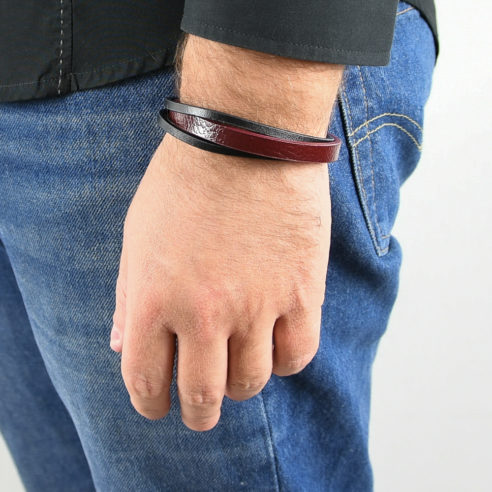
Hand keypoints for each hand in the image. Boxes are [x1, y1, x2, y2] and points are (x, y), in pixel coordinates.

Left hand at [110, 133, 330, 430]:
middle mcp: (202, 313)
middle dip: (198, 413)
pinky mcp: (302, 292)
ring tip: (238, 365)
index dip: (151, 404)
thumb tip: (122, 346)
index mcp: (151, 299)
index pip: (145, 382)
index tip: (160, 405)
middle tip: (201, 410)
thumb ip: (127, 297)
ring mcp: (256, 306)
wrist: (244, 138)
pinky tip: (274, 342)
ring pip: (250, 383)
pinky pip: (296, 356)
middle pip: (202, 397)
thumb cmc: (184, 183)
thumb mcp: (137, 236)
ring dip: (240, 384)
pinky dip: (283, 360)